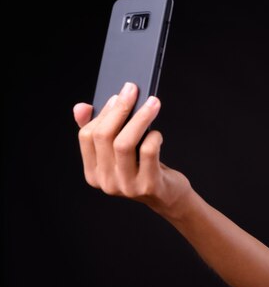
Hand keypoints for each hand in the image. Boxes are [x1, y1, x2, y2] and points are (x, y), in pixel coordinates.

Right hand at [73, 82, 190, 211]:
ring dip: (140, 118)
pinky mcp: (149, 185)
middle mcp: (107, 182)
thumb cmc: (143, 168)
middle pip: (105, 137)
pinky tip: (158, 134)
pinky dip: (154, 137)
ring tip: (153, 103)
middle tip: (133, 90)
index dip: (102, 113)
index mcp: (94, 173)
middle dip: (120, 109)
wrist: (168, 196)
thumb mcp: (119, 152)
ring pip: (124, 143)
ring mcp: (127, 186)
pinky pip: (148, 152)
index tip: (116, 96)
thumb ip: (100, 131)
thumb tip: (81, 106)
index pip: (87, 137)